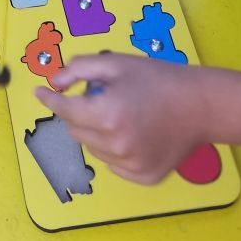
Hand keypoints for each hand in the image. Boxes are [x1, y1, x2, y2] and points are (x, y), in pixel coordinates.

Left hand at [35, 53, 210, 184]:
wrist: (200, 106)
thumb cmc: (158, 79)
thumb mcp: (116, 63)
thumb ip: (80, 69)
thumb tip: (55, 81)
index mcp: (107, 115)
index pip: (64, 110)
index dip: (49, 99)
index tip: (39, 93)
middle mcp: (116, 145)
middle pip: (75, 131)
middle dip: (78, 113)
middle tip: (98, 97)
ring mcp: (131, 166)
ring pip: (93, 148)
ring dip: (95, 131)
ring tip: (120, 113)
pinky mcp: (143, 177)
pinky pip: (113, 164)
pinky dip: (113, 149)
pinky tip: (132, 132)